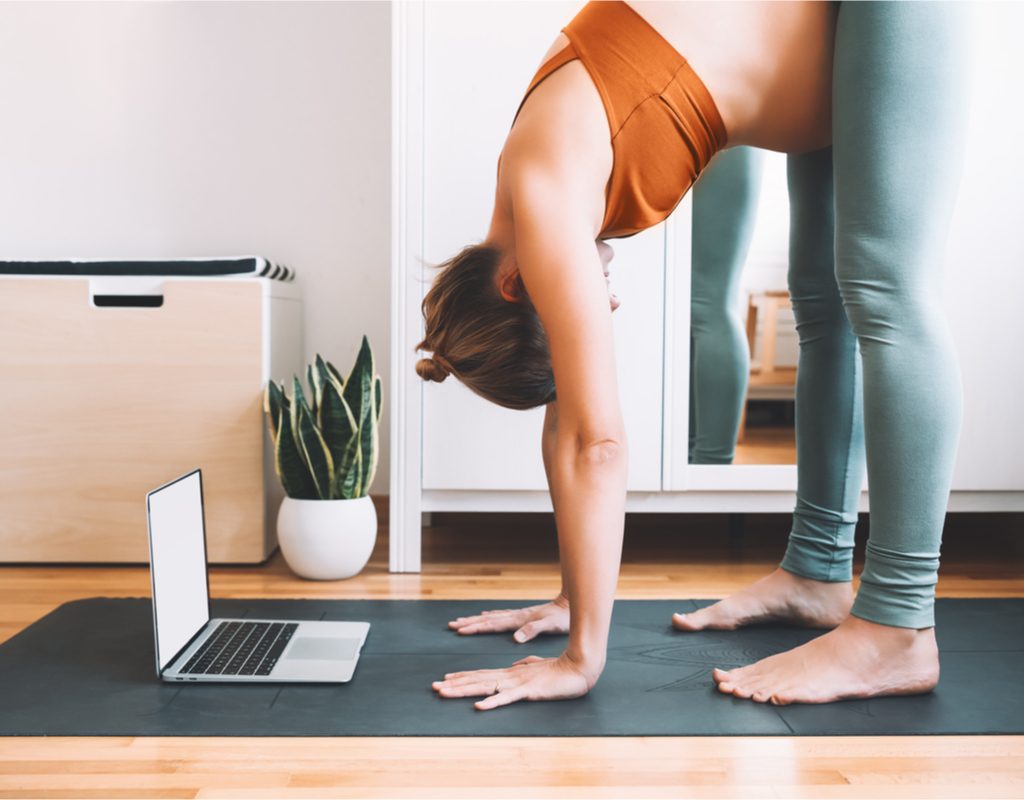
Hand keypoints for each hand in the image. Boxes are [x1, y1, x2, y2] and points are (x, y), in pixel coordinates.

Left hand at [432, 653, 593, 710]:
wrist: (579, 668)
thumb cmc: (560, 670)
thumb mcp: (538, 668)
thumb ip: (525, 666)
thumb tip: (516, 665)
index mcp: (511, 673)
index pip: (482, 675)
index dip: (462, 677)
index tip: (445, 680)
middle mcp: (510, 676)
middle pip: (477, 680)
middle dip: (454, 684)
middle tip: (433, 687)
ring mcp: (518, 683)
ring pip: (485, 687)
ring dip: (463, 691)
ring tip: (445, 693)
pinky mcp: (528, 690)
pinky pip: (507, 698)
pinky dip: (492, 702)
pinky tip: (478, 707)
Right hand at [447, 596, 569, 641]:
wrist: (571, 604)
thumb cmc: (563, 618)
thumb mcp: (550, 626)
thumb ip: (533, 630)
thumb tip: (516, 638)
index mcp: (519, 620)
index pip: (492, 625)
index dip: (475, 628)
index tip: (459, 630)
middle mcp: (516, 616)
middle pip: (488, 620)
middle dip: (470, 623)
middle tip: (452, 625)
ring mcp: (519, 615)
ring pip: (492, 617)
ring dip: (477, 620)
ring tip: (462, 620)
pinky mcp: (524, 616)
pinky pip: (501, 617)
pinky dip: (490, 617)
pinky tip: (486, 617)